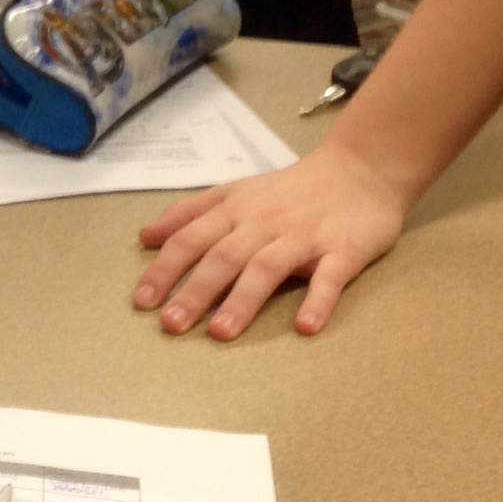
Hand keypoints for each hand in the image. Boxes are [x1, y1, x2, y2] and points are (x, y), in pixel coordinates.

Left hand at [133, 142, 409, 338]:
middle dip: (195, 291)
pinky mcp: (344, 250)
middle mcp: (264, 223)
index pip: (191, 239)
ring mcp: (304, 237)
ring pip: (268, 267)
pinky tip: (306, 327)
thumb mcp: (235, 192)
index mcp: (236, 210)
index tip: (141, 302)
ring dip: (244, 300)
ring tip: (221, 333)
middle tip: (171, 325)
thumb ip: (191, 213)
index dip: (165, 269)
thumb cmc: (291, 189)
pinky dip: (318, 301)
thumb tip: (146, 237)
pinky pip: (330, 277)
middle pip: (224, 256)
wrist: (361, 168)